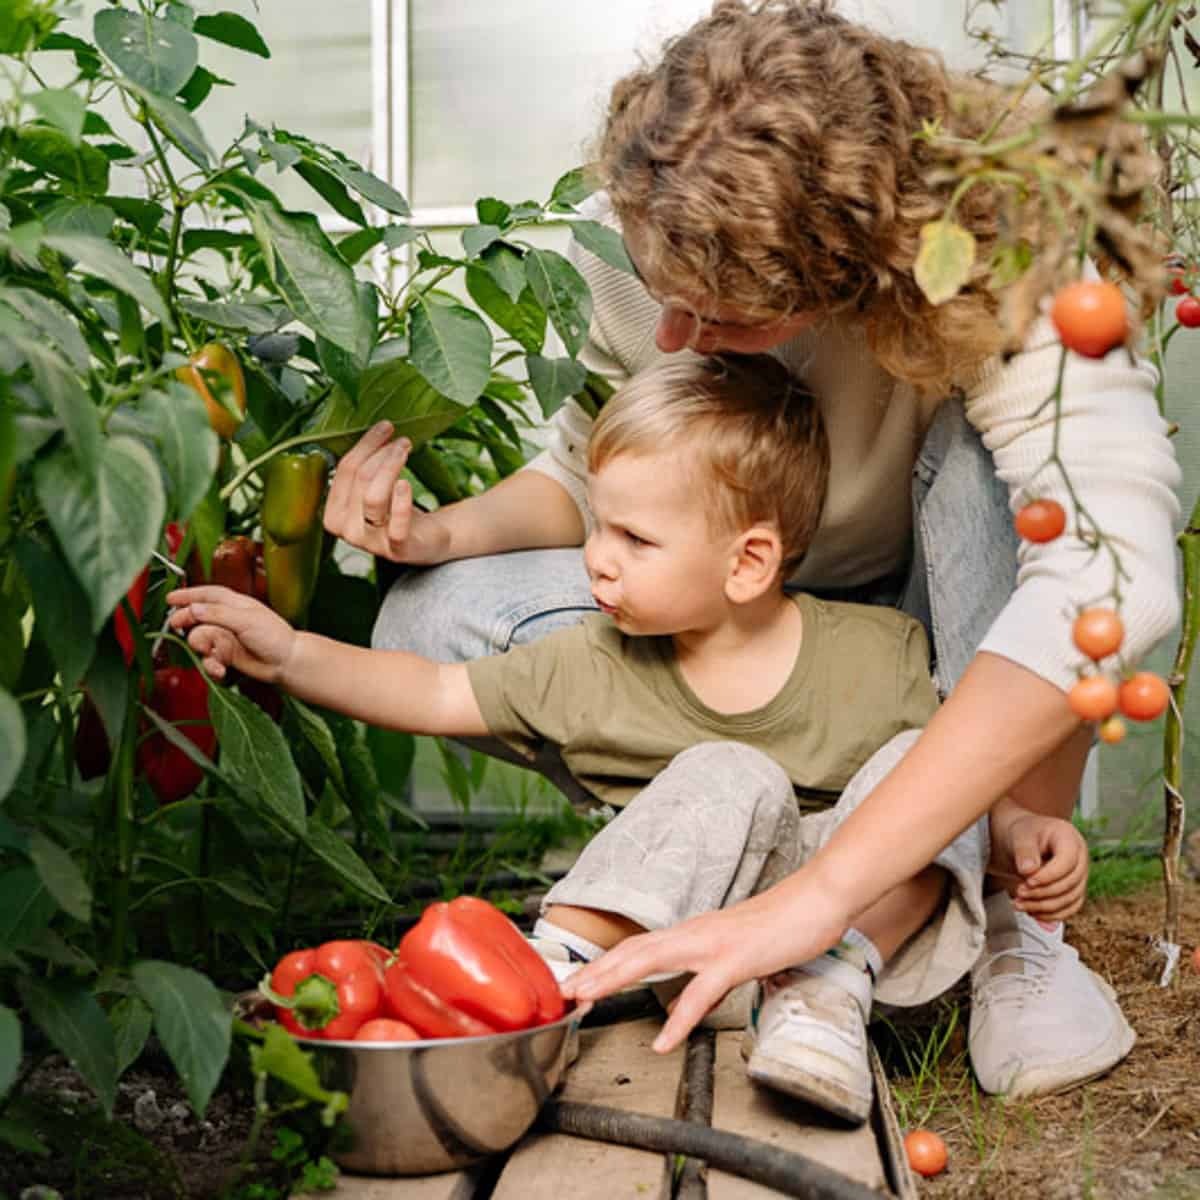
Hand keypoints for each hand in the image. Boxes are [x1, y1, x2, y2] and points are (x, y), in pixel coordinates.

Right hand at [167, 585, 295, 683]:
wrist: (287, 663)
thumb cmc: (275, 637)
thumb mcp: (246, 620)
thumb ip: (217, 614)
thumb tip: (193, 608)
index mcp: (235, 604)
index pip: (208, 595)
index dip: (189, 595)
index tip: (171, 598)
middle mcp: (228, 620)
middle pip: (198, 617)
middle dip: (186, 622)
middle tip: (177, 626)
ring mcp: (226, 638)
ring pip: (200, 640)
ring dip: (202, 649)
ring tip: (213, 654)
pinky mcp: (226, 656)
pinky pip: (208, 660)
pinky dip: (211, 665)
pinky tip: (220, 669)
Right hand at [323, 422, 449, 563]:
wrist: (427, 539)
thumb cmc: (396, 509)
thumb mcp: (375, 487)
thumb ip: (365, 465)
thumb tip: (375, 428)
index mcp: (334, 513)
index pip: (344, 470)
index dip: (365, 445)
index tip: (385, 427)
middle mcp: (347, 530)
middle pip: (360, 480)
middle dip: (382, 454)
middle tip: (402, 440)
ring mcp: (371, 543)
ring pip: (374, 498)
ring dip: (392, 468)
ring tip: (407, 451)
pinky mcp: (397, 550)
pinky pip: (396, 525)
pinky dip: (401, 502)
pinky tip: (406, 483)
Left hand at [561, 881, 847, 1052]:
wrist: (818, 899)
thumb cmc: (783, 926)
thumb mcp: (737, 953)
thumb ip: (708, 975)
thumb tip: (687, 1000)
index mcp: (694, 932)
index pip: (640, 946)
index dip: (606, 963)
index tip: (579, 981)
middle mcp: (695, 933)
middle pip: (633, 950)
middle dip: (596, 970)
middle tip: (566, 992)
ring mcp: (713, 944)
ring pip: (651, 959)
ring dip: (615, 978)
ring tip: (588, 1000)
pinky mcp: (736, 960)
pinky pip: (700, 992)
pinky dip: (678, 1019)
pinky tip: (663, 1042)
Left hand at [991, 808, 1088, 924]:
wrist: (1026, 840)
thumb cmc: (1024, 834)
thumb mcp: (1020, 836)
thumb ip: (1024, 851)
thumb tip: (1028, 871)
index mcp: (1070, 839)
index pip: (1067, 862)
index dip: (1048, 876)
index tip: (1027, 882)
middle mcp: (1081, 858)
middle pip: (1069, 883)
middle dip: (1042, 893)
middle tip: (1018, 893)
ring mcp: (1080, 876)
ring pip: (1070, 899)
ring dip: (1044, 907)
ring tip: (1019, 904)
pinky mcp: (1075, 890)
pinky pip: (1070, 908)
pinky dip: (1052, 914)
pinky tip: (1031, 912)